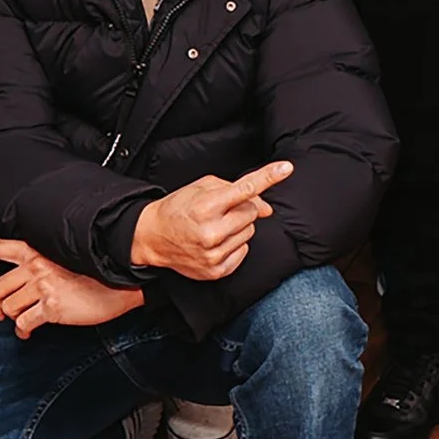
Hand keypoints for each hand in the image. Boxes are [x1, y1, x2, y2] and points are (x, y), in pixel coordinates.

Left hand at [0, 237, 146, 337]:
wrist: (122, 280)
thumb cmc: (97, 270)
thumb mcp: (65, 257)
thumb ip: (42, 265)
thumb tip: (25, 282)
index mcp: (37, 251)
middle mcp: (36, 266)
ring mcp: (42, 287)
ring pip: (8, 306)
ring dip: (10, 318)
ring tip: (18, 323)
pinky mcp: (51, 307)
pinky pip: (23, 324)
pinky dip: (22, 332)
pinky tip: (28, 333)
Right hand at [129, 160, 291, 280]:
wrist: (152, 237)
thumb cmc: (178, 208)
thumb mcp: (200, 188)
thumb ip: (236, 191)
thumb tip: (267, 208)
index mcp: (205, 206)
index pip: (245, 189)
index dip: (267, 177)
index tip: (286, 168)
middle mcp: (211, 231)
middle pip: (252, 212)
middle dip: (243, 207)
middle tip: (224, 209)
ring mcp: (214, 253)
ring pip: (250, 232)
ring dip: (239, 226)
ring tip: (216, 226)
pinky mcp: (216, 270)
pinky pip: (244, 251)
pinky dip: (235, 244)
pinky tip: (217, 242)